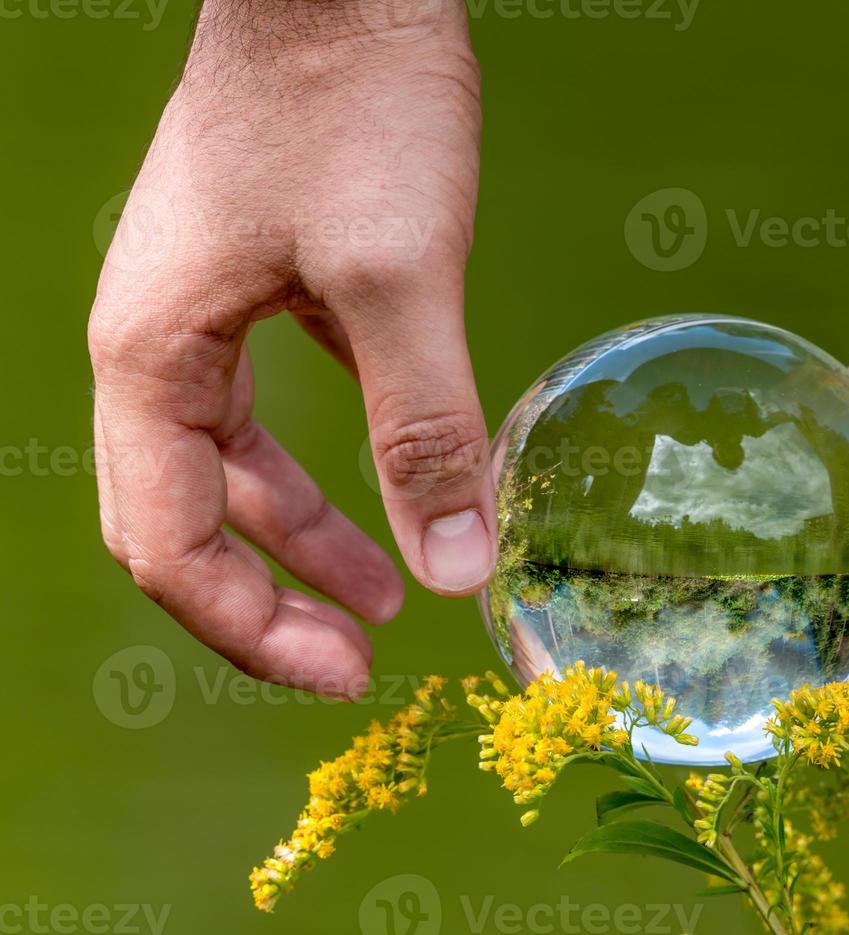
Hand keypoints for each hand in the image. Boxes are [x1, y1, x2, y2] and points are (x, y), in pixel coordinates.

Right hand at [88, 0, 491, 698]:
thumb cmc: (353, 108)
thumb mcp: (401, 279)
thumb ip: (427, 427)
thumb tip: (455, 569)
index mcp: (155, 358)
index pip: (171, 546)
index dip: (253, 631)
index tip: (352, 675)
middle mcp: (157, 345)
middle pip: (183, 520)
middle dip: (266, 601)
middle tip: (360, 659)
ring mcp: (204, 312)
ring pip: (231, 466)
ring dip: (300, 537)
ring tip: (383, 595)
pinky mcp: (261, 283)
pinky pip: (271, 407)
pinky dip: (323, 463)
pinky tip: (390, 481)